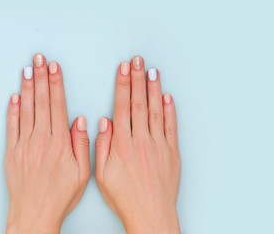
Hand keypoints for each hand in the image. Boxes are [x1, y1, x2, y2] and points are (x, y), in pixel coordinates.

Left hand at [5, 53, 89, 233]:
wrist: (35, 214)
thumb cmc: (60, 196)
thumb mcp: (83, 173)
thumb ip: (82, 144)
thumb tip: (81, 121)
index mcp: (59, 143)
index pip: (57, 105)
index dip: (55, 84)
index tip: (54, 68)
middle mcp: (40, 140)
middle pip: (41, 102)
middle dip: (40, 77)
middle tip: (39, 60)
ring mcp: (24, 145)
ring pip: (26, 109)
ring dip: (27, 88)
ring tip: (27, 70)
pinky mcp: (12, 152)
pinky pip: (11, 126)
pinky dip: (12, 110)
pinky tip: (15, 97)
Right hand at [95, 56, 180, 233]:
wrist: (150, 213)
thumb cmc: (125, 197)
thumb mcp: (101, 174)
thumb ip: (101, 146)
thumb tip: (105, 122)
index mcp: (122, 144)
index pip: (122, 107)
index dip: (123, 85)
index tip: (124, 69)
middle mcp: (141, 140)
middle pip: (139, 103)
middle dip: (138, 79)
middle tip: (138, 60)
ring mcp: (159, 145)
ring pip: (156, 110)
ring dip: (154, 88)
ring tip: (152, 71)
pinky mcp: (172, 152)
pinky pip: (171, 126)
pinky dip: (170, 110)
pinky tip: (167, 97)